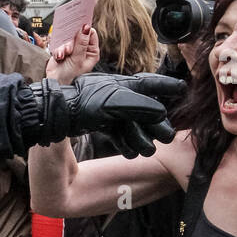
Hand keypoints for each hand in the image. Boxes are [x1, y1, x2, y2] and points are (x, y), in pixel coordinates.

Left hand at [34, 72, 184, 155]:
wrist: (54, 119)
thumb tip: (160, 111)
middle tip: (167, 137)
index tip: (182, 89)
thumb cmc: (81, 106)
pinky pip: (117, 133)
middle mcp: (114, 96)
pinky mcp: (98, 124)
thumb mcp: (112, 103)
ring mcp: (106, 111)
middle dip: (154, 124)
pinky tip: (130, 152)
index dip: (165, 87)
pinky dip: (125, 142)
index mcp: (119, 85)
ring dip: (140, 137)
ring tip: (145, 150)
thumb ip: (137, 106)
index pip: (147, 84)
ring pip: (131, 124)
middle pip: (142, 109)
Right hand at [46, 24, 100, 84]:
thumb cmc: (70, 76)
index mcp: (92, 52)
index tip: (78, 29)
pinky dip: (58, 50)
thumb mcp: (78, 59)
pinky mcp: (63, 50)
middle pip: (78, 35)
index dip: (85, 30)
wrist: (56, 83)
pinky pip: (60, 44)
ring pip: (68, 39)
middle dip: (71, 42)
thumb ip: (81, 43)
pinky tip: (59, 57)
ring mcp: (73, 50)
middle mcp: (83, 50)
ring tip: (63, 55)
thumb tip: (86, 28)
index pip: (91, 34)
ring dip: (64, 47)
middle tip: (69, 49)